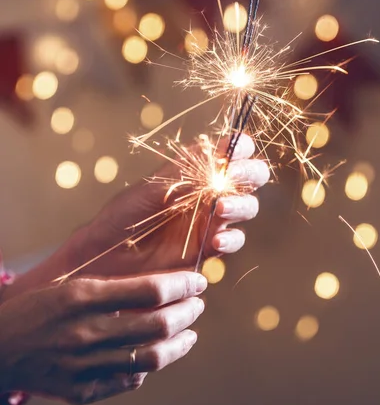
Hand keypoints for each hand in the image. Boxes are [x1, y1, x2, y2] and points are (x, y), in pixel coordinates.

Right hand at [0, 271, 205, 404]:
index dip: (181, 284)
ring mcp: (84, 365)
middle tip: (198, 305)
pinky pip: (127, 381)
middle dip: (188, 312)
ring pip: (150, 358)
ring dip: (178, 344)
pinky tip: (156, 356)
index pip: (149, 290)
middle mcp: (86, 331)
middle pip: (157, 324)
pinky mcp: (80, 391)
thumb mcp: (70, 286)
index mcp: (82, 296)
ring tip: (190, 334)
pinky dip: (148, 369)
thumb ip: (111, 289)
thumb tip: (157, 291)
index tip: (197, 281)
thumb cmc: (36, 310)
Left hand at [77, 134, 268, 275]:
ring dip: (241, 205)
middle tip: (233, 177)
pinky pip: (233, 240)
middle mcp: (208, 193)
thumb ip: (185, 170)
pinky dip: (231, 239)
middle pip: (249, 177)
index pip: (230, 152)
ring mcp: (211, 221)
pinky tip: (216, 242)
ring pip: (246, 207)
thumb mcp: (152, 188)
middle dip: (249, 173)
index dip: (240, 147)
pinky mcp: (209, 249)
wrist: (105, 259)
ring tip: (221, 210)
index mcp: (195, 172)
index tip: (236, 149)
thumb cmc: (123, 216)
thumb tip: (217, 145)